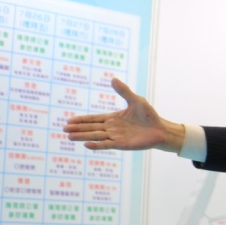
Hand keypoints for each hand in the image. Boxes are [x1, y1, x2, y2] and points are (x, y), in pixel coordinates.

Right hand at [63, 78, 184, 152]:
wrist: (161, 129)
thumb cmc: (149, 115)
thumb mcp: (136, 100)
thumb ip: (124, 91)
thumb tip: (113, 79)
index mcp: (113, 118)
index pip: (94, 119)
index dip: (82, 120)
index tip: (69, 120)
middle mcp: (112, 128)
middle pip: (91, 128)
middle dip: (78, 128)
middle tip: (64, 129)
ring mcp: (116, 137)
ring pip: (96, 136)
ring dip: (83, 137)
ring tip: (69, 137)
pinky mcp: (122, 145)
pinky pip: (107, 145)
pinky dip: (97, 145)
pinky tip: (87, 145)